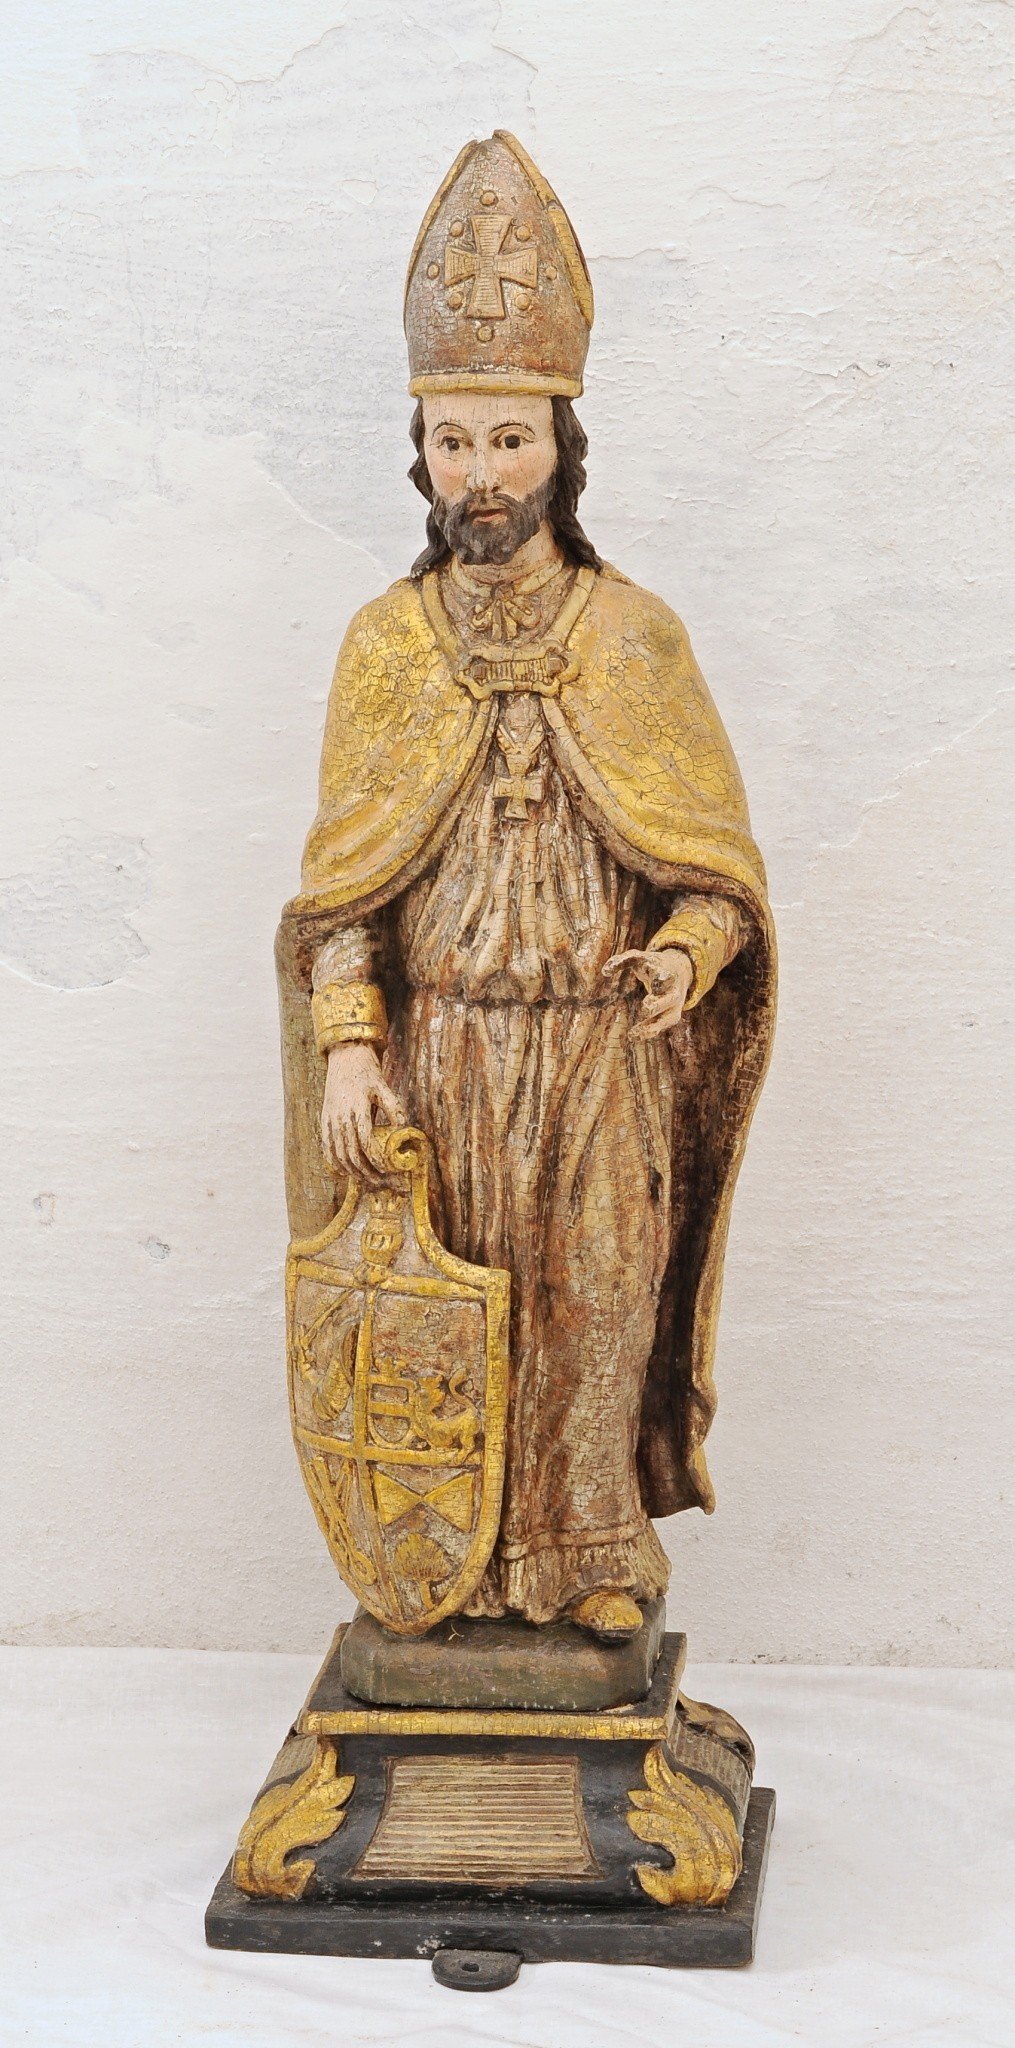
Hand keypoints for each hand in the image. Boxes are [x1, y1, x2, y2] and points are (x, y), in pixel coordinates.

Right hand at [320, 1044, 404, 1181]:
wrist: (344, 1058)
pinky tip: (343, 1171)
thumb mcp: (383, 1086)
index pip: (365, 1142)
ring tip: (365, 1179)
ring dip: (351, 1170)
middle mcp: (341, 1116)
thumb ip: (393, 1107)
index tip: (386, 1169)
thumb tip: (404, 1128)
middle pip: (351, 1153)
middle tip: (379, 1180)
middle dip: (365, 1171)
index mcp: (357, 1108)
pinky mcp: (324, 1120)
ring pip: (337, 1153)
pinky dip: (334, 1162)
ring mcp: (330, 1119)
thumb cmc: (367, 1073)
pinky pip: (326, 1147)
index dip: (375, 1159)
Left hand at [603, 947, 692, 1040]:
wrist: (680, 971)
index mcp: (667, 973)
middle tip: (645, 1006)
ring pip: (667, 1018)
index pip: (666, 976)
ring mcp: (675, 1005)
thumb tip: (604, 972)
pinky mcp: (672, 1016)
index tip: (658, 981)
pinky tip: (633, 1036)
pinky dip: (648, 1032)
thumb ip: (622, 960)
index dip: (662, 979)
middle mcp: (674, 990)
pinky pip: (661, 1026)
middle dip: (658, 1004)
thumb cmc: (653, 964)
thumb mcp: (640, 957)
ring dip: (651, 1026)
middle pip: (670, 999)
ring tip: (632, 1034)